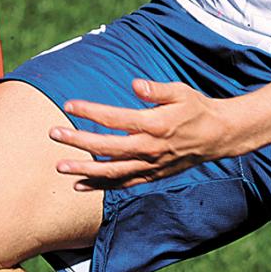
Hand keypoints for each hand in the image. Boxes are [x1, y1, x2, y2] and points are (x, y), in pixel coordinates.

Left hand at [50, 79, 245, 189]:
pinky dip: (101, 186)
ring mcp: (150, 165)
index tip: (68, 105)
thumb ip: (156, 89)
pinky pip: (123, 184)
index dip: (91, 112)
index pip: (115, 119)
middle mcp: (150, 148)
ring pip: (112, 172)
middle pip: (107, 148)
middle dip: (78, 141)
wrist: (217, 136)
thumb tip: (135, 84)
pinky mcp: (152, 176)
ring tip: (60, 167)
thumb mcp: (180, 91)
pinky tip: (80, 185)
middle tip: (53, 134)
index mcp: (154, 124)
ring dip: (84, 170)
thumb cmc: (195, 108)